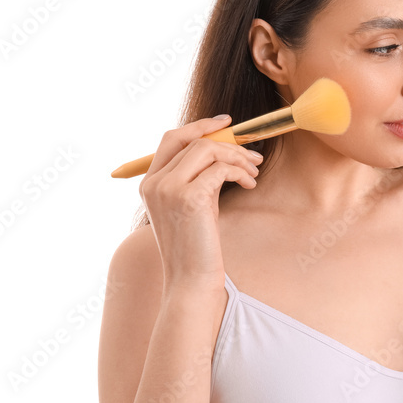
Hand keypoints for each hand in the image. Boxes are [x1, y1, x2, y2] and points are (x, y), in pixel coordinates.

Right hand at [139, 115, 262, 289]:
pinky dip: (239, 172)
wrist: (192, 279)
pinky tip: (249, 184)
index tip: (225, 122)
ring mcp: (168, 189)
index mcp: (150, 183)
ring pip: (207, 150)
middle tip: (252, 154)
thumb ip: (197, 177)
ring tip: (253, 173)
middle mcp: (154, 183)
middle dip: (226, 141)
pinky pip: (220, 169)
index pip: (172, 139)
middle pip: (191, 140)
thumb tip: (224, 149)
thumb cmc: (197, 245)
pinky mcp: (189, 198)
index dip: (200, 126)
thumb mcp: (193, 204)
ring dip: (237, 157)